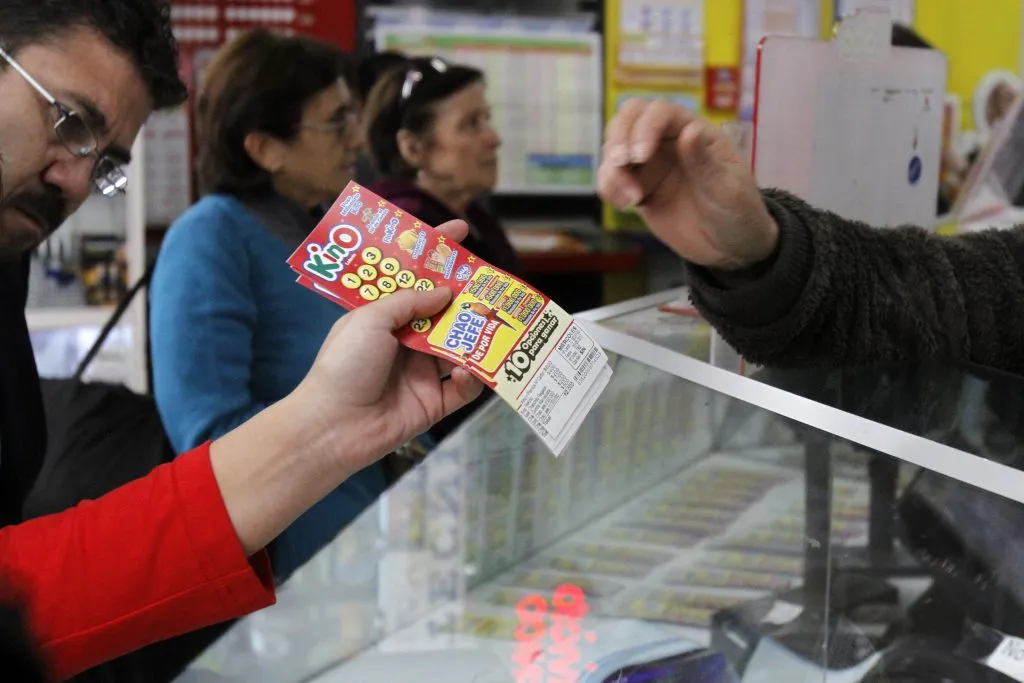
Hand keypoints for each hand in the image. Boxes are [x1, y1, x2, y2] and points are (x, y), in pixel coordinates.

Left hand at [209, 220, 480, 556]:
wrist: (334, 426)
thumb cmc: (344, 365)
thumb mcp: (370, 319)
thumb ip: (410, 300)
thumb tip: (446, 291)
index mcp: (385, 316)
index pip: (415, 278)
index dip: (436, 253)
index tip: (460, 230)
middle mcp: (406, 340)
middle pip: (445, 312)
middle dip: (468, 299)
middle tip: (492, 287)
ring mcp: (422, 371)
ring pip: (460, 348)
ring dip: (476, 338)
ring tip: (491, 326)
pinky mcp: (435, 402)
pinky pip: (464, 387)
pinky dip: (472, 377)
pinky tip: (468, 369)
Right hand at [598, 99, 778, 270]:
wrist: (731, 248)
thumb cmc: (738, 212)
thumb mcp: (727, 189)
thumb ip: (705, 162)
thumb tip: (689, 130)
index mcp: (694, 131)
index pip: (659, 112)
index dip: (645, 127)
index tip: (640, 156)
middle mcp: (668, 141)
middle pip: (629, 118)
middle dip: (618, 137)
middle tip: (621, 164)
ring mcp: (650, 164)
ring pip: (614, 147)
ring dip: (612, 169)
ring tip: (630, 199)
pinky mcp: (637, 187)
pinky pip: (611, 178)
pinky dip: (608, 187)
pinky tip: (624, 204)